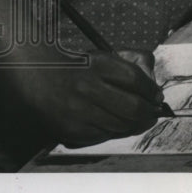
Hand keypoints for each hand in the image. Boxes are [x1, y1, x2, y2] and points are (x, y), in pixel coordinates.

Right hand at [0, 49, 164, 147]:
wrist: (34, 77)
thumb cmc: (73, 67)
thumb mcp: (99, 57)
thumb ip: (127, 67)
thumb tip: (152, 88)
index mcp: (96, 65)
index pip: (135, 80)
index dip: (151, 90)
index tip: (157, 96)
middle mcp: (87, 88)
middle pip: (132, 107)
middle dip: (149, 113)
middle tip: (154, 113)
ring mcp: (78, 111)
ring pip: (121, 125)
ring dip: (135, 125)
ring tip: (140, 121)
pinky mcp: (71, 129)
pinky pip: (104, 135)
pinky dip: (116, 132)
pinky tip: (119, 126)